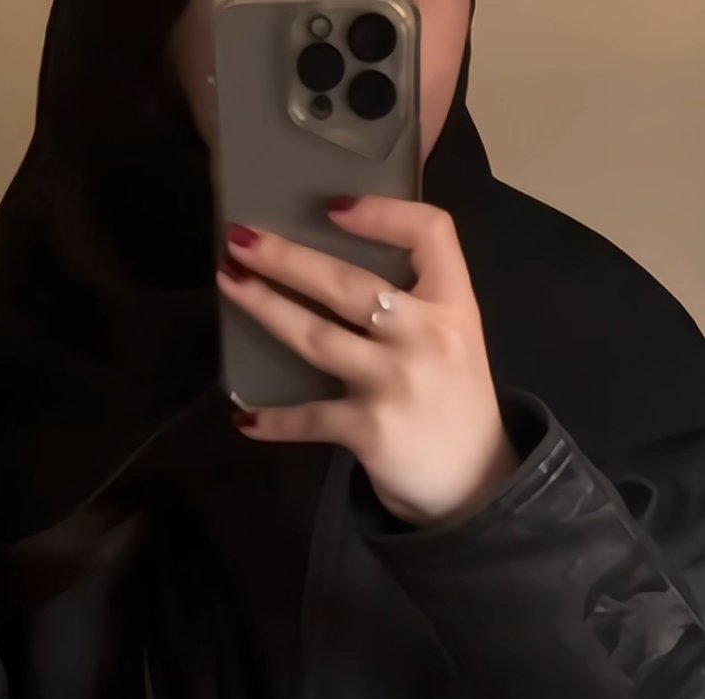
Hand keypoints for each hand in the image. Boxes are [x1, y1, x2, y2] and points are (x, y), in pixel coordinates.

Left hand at [218, 197, 518, 525]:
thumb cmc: (456, 404)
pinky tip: (244, 418)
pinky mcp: (370, 428)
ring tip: (230, 284)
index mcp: (454, 304)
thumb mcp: (456, 340)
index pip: (431, 233)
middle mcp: (426, 335)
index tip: (334, 207)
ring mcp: (396, 382)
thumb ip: (417, 304)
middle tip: (240, 239)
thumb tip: (342, 268)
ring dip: (266, 309)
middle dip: (288, 258)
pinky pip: (309, 416)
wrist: (475, 484)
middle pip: (349, 284)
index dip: (383, 212)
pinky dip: (274, 420)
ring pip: (317, 336)